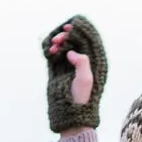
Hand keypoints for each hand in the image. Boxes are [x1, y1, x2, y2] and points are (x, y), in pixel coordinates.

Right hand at [41, 14, 107, 131]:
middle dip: (65, 36)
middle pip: (73, 41)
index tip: (69, 27)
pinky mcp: (58, 71)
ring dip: (57, 42)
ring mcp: (69, 66)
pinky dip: (50, 50)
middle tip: (58, 39)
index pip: (87, 41)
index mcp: (93, 63)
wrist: (70, 114)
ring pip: (63, 46)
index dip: (79, 31)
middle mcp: (81, 63)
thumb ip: (82, 62)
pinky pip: (54, 54)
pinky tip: (49, 50)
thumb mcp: (86, 79)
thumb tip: (71, 52)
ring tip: (52, 46)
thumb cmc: (82, 98)